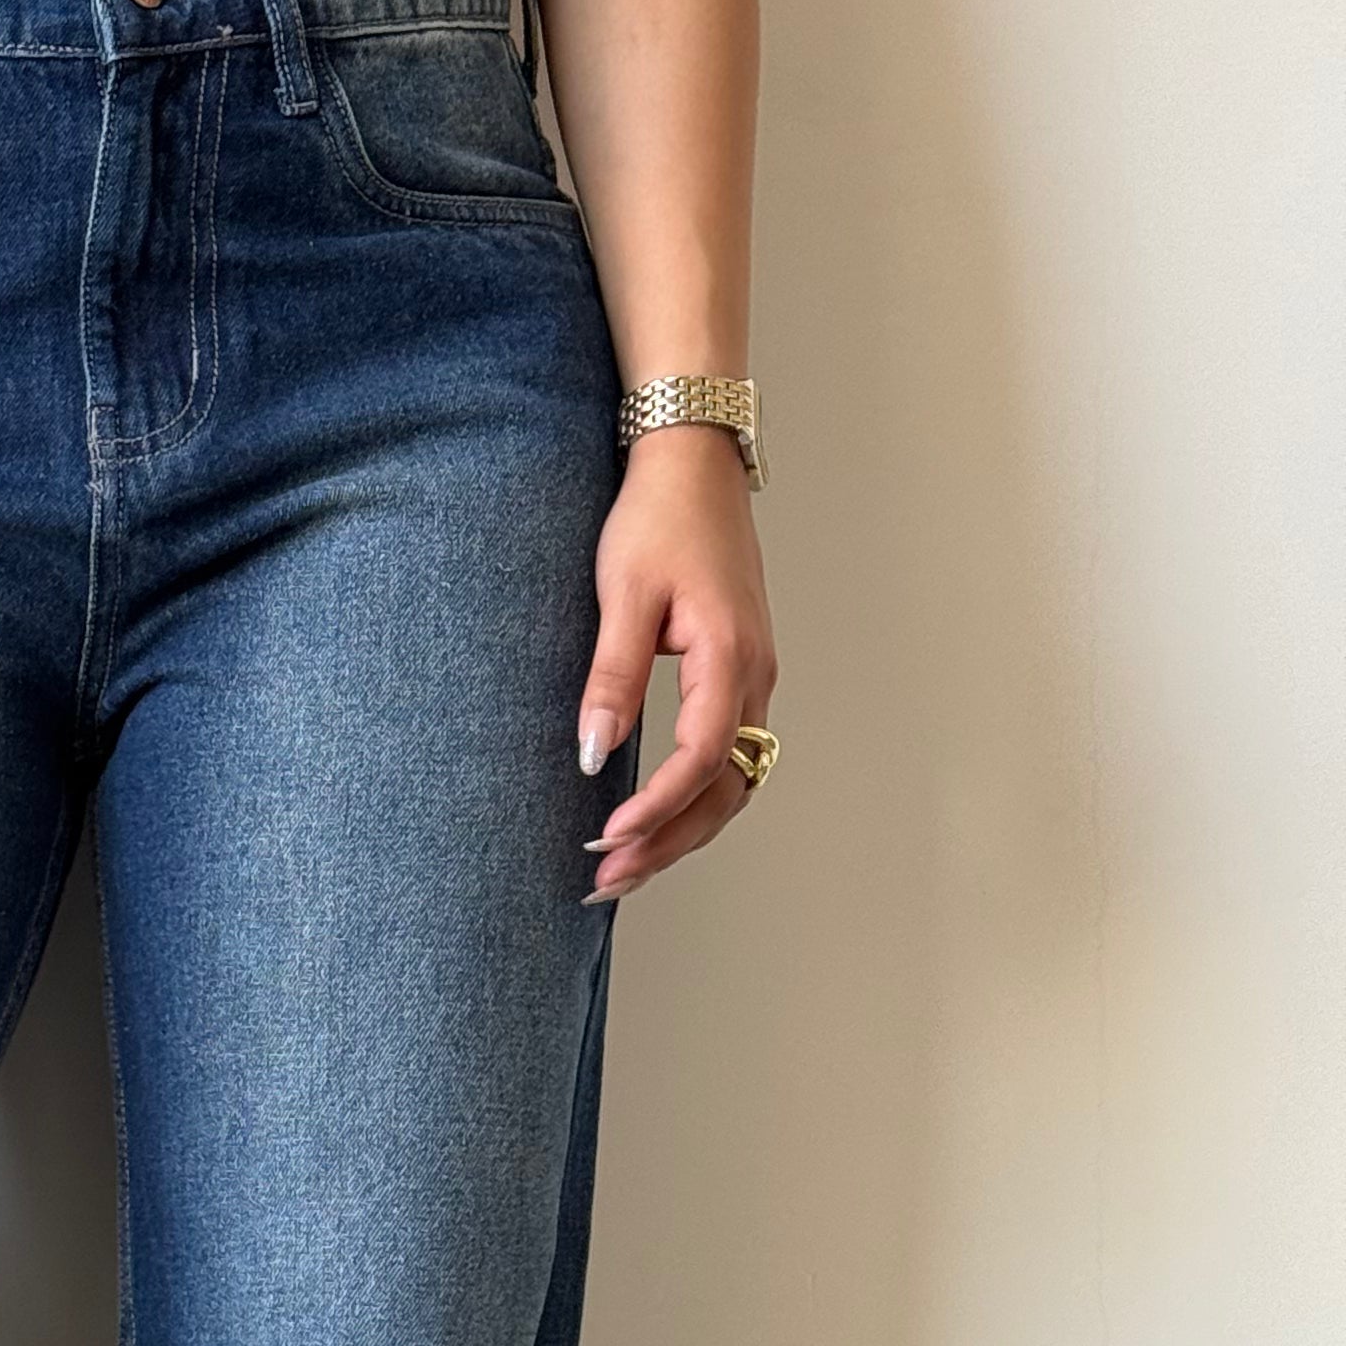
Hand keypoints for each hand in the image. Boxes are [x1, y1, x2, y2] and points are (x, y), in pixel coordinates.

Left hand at [575, 426, 778, 899]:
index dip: (655, 809)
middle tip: (605, 881)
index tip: (605, 840)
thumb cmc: (657, 518)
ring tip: (622, 870)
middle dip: (667, 842)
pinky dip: (693, 801)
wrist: (693, 464)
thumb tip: (589, 753)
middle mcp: (755, 676)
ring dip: (681, 832)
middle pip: (725, 789)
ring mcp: (755, 678)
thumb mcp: (623, 595)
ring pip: (733, 782)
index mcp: (730, 657)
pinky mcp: (741, 675)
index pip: (701, 759)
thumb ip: (611, 677)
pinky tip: (653, 823)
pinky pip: (729, 759)